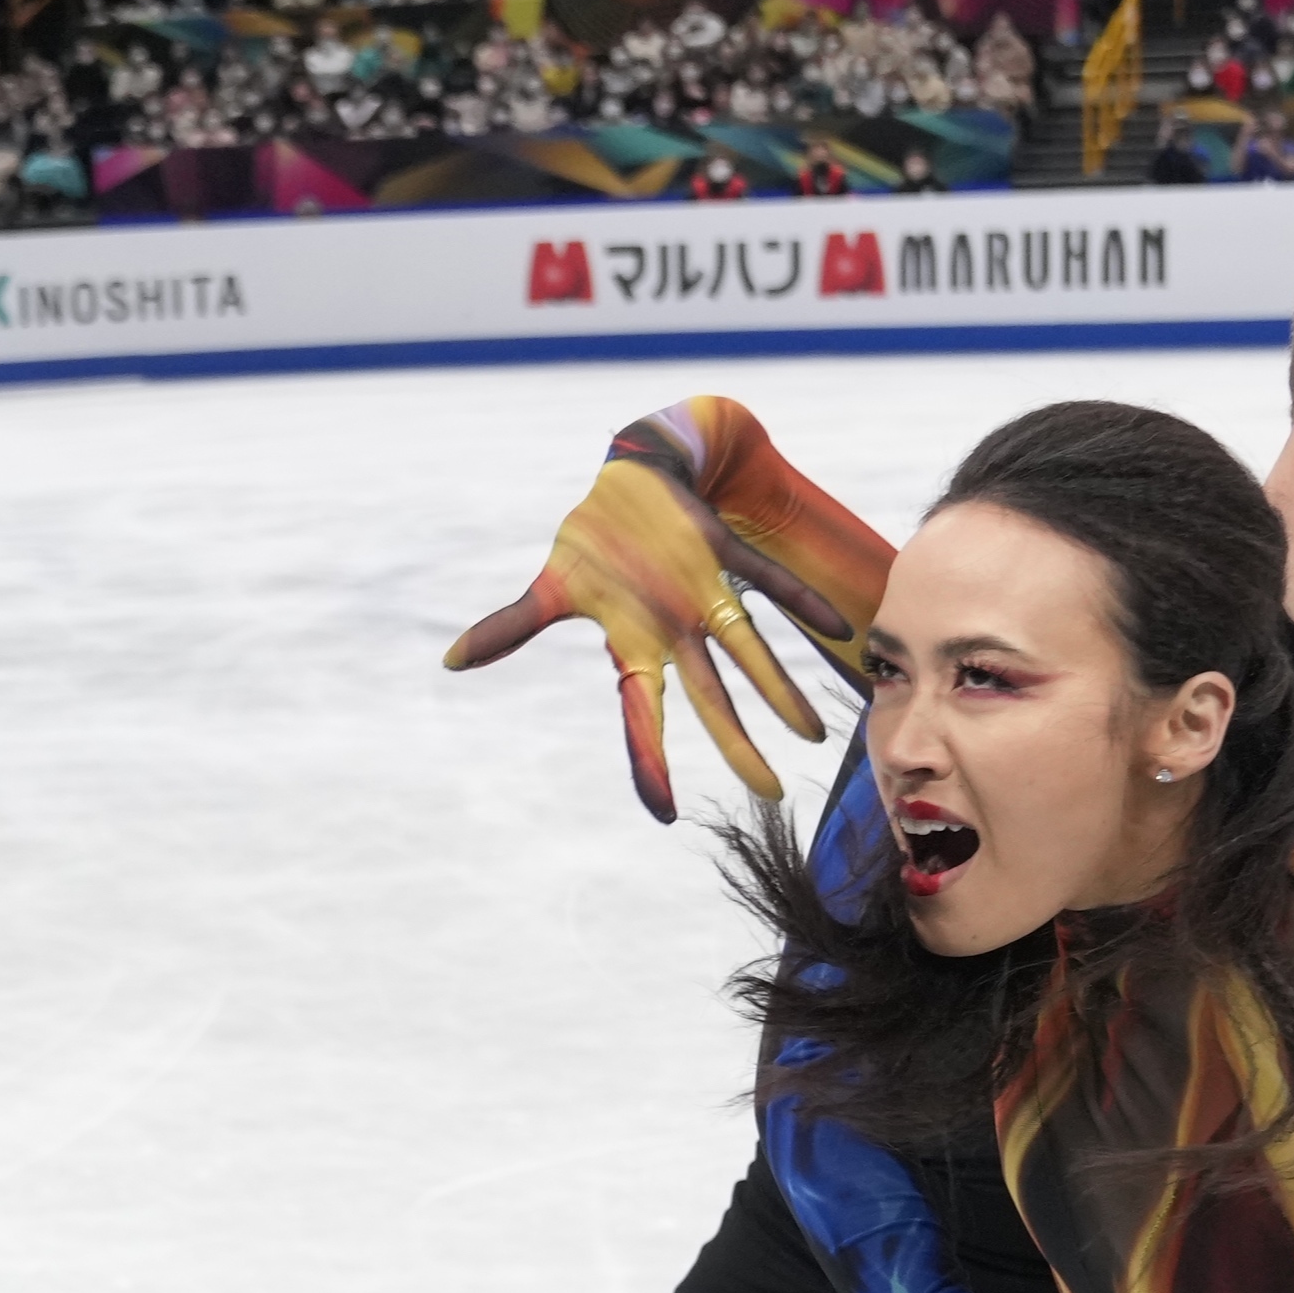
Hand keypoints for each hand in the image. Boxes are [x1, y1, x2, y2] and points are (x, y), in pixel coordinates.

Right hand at [445, 454, 844, 822]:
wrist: (631, 479)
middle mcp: (676, 631)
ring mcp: (704, 595)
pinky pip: (769, 582)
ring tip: (817, 733)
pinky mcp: (725, 554)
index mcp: (634, 644)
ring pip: (749, 651)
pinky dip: (801, 603)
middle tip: (770, 795)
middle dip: (739, 746)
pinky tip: (842, 629)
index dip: (650, 760)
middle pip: (711, 699)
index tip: (664, 813)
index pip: (642, 714)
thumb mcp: (551, 587)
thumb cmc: (594, 541)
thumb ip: (510, 628)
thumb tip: (451, 660)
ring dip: (781, 690)